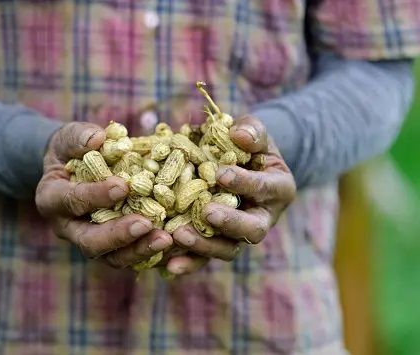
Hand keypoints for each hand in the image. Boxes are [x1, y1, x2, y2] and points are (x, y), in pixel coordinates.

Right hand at [35, 122, 172, 267]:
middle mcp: (68, 228)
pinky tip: (174, 244)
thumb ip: (78, 137)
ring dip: (139, 250)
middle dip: (118, 235)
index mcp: (52, 200)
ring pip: (112, 258)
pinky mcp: (112, 249)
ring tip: (166, 239)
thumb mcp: (69, 139)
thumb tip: (97, 138)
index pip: (71, 201)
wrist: (75, 169)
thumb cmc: (72, 151)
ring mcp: (90, 242)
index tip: (122, 186)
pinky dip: (151, 254)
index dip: (95, 196)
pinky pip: (131, 259)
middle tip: (145, 223)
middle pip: (89, 242)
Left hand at [165, 115, 295, 274]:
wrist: (241, 167)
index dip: (244, 183)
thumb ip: (251, 131)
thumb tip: (239, 134)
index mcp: (278, 189)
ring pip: (229, 249)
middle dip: (230, 222)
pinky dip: (189, 263)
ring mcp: (241, 235)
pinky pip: (206, 258)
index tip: (220, 174)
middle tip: (207, 212)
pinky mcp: (219, 244)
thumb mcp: (255, 134)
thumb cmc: (248, 147)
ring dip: (205, 245)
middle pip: (253, 229)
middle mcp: (264, 218)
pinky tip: (169, 265)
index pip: (265, 188)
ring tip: (179, 235)